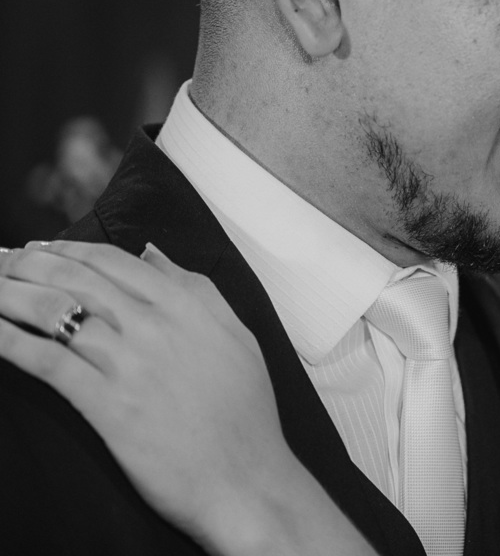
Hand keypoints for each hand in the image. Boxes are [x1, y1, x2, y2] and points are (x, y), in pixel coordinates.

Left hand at [0, 241, 375, 555]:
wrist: (246, 479)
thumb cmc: (246, 414)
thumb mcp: (238, 336)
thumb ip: (198, 289)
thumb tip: (153, 254)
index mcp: (187, 307)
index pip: (114, 260)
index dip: (67, 250)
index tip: (39, 250)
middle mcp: (155, 327)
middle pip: (76, 279)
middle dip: (28, 264)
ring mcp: (129, 365)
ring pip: (55, 313)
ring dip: (9, 294)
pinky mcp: (107, 405)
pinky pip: (47, 362)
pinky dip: (10, 342)